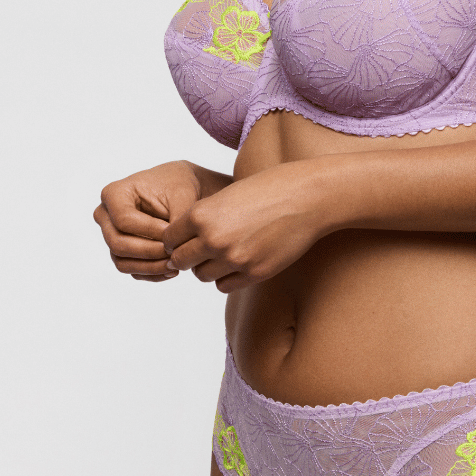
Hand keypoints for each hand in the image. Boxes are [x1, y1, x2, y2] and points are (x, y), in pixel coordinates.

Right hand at [94, 161, 200, 281]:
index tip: (173, 234)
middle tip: (175, 253)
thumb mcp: (182, 197)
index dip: (149, 231)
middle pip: (118, 243)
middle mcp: (105, 215)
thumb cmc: (179, 186)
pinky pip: (130, 269)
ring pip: (121, 261)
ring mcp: (110, 235)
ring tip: (175, 264)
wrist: (181, 191)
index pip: (124, 220)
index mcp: (114, 194)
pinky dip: (150, 273)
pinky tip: (171, 270)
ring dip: (149, 267)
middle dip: (149, 252)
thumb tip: (173, 250)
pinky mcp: (121, 251)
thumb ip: (177, 221)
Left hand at [162, 160, 327, 291]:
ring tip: (222, 254)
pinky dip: (226, 277)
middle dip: (187, 256)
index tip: (185, 239)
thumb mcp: (226, 195)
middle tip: (200, 250)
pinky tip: (238, 262)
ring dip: (207, 267)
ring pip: (201, 275)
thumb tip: (183, 241)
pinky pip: (224, 285)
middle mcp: (213, 239)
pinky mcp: (254, 273)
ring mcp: (234, 259)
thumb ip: (203, 218)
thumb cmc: (268, 190)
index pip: (169, 239)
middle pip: (181, 261)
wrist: (307, 198)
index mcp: (201, 215)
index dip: (175, 239)